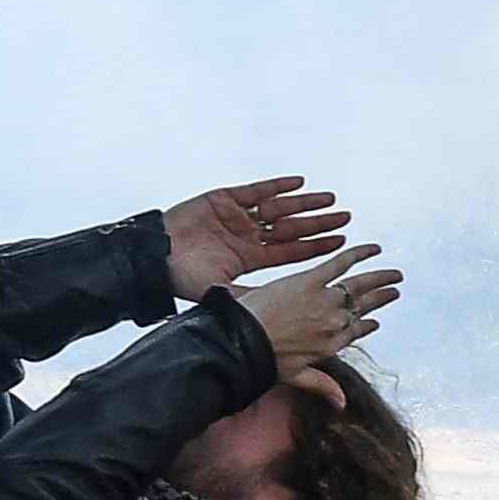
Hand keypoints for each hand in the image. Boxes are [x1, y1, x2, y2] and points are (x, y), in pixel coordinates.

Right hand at [166, 174, 352, 298]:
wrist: (153, 257)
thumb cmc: (182, 277)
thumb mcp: (222, 291)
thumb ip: (250, 297)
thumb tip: (280, 316)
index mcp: (249, 257)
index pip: (291, 251)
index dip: (315, 246)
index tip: (340, 242)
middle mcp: (247, 235)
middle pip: (291, 228)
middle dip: (317, 223)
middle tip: (345, 217)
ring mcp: (237, 216)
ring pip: (279, 207)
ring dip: (304, 204)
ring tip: (330, 200)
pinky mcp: (223, 198)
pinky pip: (256, 190)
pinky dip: (277, 186)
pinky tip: (299, 183)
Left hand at [236, 244, 399, 373]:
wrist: (243, 341)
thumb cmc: (262, 359)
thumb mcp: (294, 376)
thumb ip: (321, 386)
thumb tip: (342, 404)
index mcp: (330, 346)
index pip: (356, 332)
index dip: (367, 325)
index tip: (375, 320)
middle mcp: (334, 323)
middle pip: (364, 307)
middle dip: (381, 298)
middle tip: (394, 289)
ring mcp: (325, 301)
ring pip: (360, 286)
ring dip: (380, 278)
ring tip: (395, 273)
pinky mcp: (311, 281)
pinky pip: (341, 264)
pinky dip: (359, 254)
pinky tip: (373, 248)